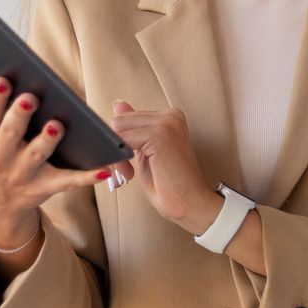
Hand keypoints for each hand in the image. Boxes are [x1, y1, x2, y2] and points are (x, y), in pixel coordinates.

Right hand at [0, 61, 111, 245]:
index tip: (2, 83)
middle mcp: (0, 156)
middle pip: (11, 134)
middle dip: (20, 116)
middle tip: (31, 97)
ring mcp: (23, 173)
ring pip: (38, 155)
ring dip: (47, 141)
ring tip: (57, 125)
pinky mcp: (46, 185)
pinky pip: (68, 180)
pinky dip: (87, 177)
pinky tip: (103, 168)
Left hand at [109, 101, 219, 233]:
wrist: (191, 204)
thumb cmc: (171, 183)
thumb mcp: (146, 151)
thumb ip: (134, 128)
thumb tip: (118, 104)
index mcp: (170, 117)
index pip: (127, 118)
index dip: (121, 141)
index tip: (127, 164)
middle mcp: (171, 115)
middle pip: (120, 121)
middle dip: (116, 146)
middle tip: (127, 170)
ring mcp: (166, 123)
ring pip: (118, 128)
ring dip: (117, 154)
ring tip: (129, 173)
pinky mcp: (159, 134)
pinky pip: (122, 139)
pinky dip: (120, 159)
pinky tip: (130, 173)